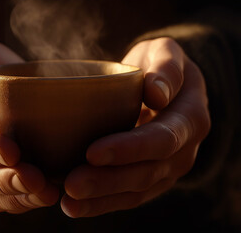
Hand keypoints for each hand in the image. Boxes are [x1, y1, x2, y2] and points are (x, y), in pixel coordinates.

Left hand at [61, 37, 210, 216]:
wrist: (163, 87)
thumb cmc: (158, 66)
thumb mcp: (165, 53)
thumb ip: (166, 68)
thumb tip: (158, 94)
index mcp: (190, 118)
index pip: (162, 138)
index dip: (129, 148)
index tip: (92, 152)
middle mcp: (183, 150)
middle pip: (147, 172)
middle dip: (108, 180)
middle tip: (72, 185)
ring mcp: (167, 168)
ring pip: (136, 190)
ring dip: (101, 199)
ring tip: (70, 203)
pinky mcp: (151, 178)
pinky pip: (129, 196)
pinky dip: (102, 203)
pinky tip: (75, 207)